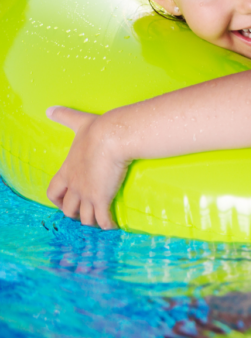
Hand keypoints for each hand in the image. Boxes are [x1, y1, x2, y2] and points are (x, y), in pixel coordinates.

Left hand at [45, 106, 128, 229]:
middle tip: (83, 216)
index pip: (54, 191)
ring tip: (99, 225)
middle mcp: (75, 185)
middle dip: (74, 214)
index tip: (64, 203)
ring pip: (84, 217)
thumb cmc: (98, 130)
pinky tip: (113, 228)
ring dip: (90, 223)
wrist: (113, 136)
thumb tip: (50, 108)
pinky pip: (102, 219)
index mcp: (68, 170)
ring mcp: (87, 194)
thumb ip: (65, 116)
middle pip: (68, 209)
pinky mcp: (102, 199)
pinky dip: (107, 226)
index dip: (57, 200)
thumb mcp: (79, 122)